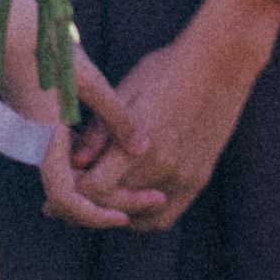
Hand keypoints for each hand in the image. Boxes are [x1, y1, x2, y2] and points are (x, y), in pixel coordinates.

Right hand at [4, 0, 160, 227]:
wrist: (3, 20)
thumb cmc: (42, 44)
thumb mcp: (87, 79)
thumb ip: (115, 115)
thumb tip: (143, 147)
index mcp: (44, 140)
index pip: (66, 199)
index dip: (95, 215)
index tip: (125, 218)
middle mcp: (36, 145)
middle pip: (72, 193)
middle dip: (110, 201)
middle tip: (153, 197)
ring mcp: (36, 135)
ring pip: (71, 175)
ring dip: (103, 183)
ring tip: (142, 180)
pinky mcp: (39, 123)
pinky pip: (66, 155)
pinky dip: (92, 162)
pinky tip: (119, 153)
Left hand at [71, 0, 279, 229]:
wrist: (220, 62)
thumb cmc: (167, 69)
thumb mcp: (126, 91)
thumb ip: (99, 131)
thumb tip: (74, 163)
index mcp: (137, 143)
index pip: (92, 188)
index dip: (70, 190)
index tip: (58, 188)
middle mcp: (160, 166)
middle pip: (111, 204)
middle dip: (85, 203)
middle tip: (70, 199)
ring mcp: (182, 175)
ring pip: (136, 214)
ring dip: (113, 209)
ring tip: (97, 198)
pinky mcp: (198, 178)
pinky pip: (165, 216)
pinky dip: (143, 216)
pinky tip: (129, 204)